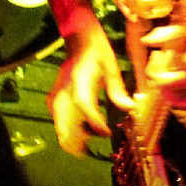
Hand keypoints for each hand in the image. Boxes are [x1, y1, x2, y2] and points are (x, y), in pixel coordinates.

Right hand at [48, 26, 133, 156]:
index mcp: (80, 77)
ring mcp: (58, 90)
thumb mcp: (111, 65)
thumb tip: (129, 109)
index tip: (106, 133)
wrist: (78, 34)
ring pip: (57, 120)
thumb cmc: (97, 48)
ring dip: (69, 136)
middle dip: (75, 140)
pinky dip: (64, 127)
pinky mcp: (56, 92)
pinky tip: (77, 132)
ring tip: (84, 147)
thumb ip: (117, 89)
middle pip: (62, 119)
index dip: (94, 122)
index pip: (84, 104)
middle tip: (89, 151)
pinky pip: (56, 115)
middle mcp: (65, 86)